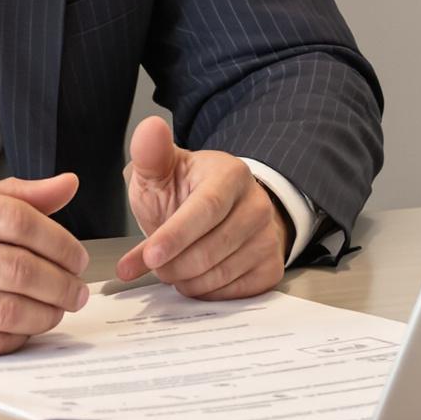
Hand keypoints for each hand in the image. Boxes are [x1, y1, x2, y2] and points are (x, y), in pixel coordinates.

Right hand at [0, 173, 89, 356]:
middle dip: (61, 284)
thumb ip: (6, 195)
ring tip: (57, 310)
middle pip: (17, 269)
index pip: (18, 220)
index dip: (60, 242)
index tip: (77, 256)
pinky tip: (24, 329)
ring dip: (44, 315)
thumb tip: (67, 185)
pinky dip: (13, 339)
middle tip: (77, 290)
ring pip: (4, 310)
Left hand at [111, 119, 290, 296]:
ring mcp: (269, 237)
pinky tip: (195, 275)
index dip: (175, 235)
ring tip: (172, 266)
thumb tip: (150, 126)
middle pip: (211, 248)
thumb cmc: (183, 192)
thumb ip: (150, 154)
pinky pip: (233, 293)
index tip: (149, 255)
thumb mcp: (161, 172)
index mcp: (231, 174)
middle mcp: (257, 204)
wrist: (217, 213)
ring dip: (184, 279)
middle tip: (153, 264)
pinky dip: (205, 291)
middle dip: (172, 265)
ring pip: (220, 274)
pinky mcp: (271, 267)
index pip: (205, 209)